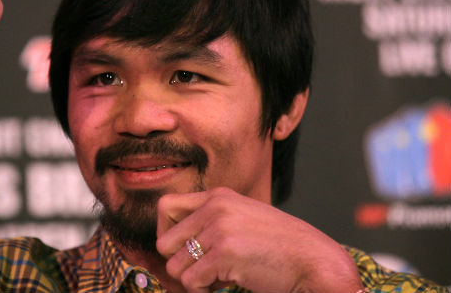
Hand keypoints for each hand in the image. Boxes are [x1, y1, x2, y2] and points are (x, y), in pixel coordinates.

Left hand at [156, 187, 362, 292]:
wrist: (314, 259)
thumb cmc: (278, 245)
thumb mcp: (242, 217)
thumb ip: (211, 220)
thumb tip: (169, 244)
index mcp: (217, 196)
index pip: (165, 206)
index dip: (167, 232)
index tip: (183, 249)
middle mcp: (214, 207)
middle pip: (164, 242)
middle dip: (179, 262)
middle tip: (202, 270)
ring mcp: (219, 229)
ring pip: (175, 267)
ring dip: (194, 280)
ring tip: (218, 278)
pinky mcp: (224, 253)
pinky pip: (191, 282)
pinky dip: (203, 290)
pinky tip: (225, 284)